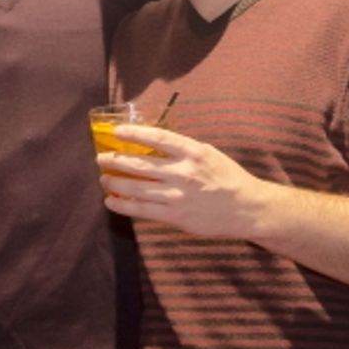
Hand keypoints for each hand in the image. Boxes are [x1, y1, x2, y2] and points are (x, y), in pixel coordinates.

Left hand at [96, 124, 268, 239]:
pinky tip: (112, 201)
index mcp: (193, 153)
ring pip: (137, 189)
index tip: (117, 132)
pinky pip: (143, 210)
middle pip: (141, 165)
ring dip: (115, 183)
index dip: (135, 134)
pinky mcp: (176, 216)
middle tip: (101, 158)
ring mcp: (178, 196)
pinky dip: (123, 205)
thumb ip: (183, 149)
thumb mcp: (209, 154)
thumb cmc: (228, 177)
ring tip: (104, 178)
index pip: (158, 139)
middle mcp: (184, 173)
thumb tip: (152, 143)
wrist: (247, 209)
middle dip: (116, 161)